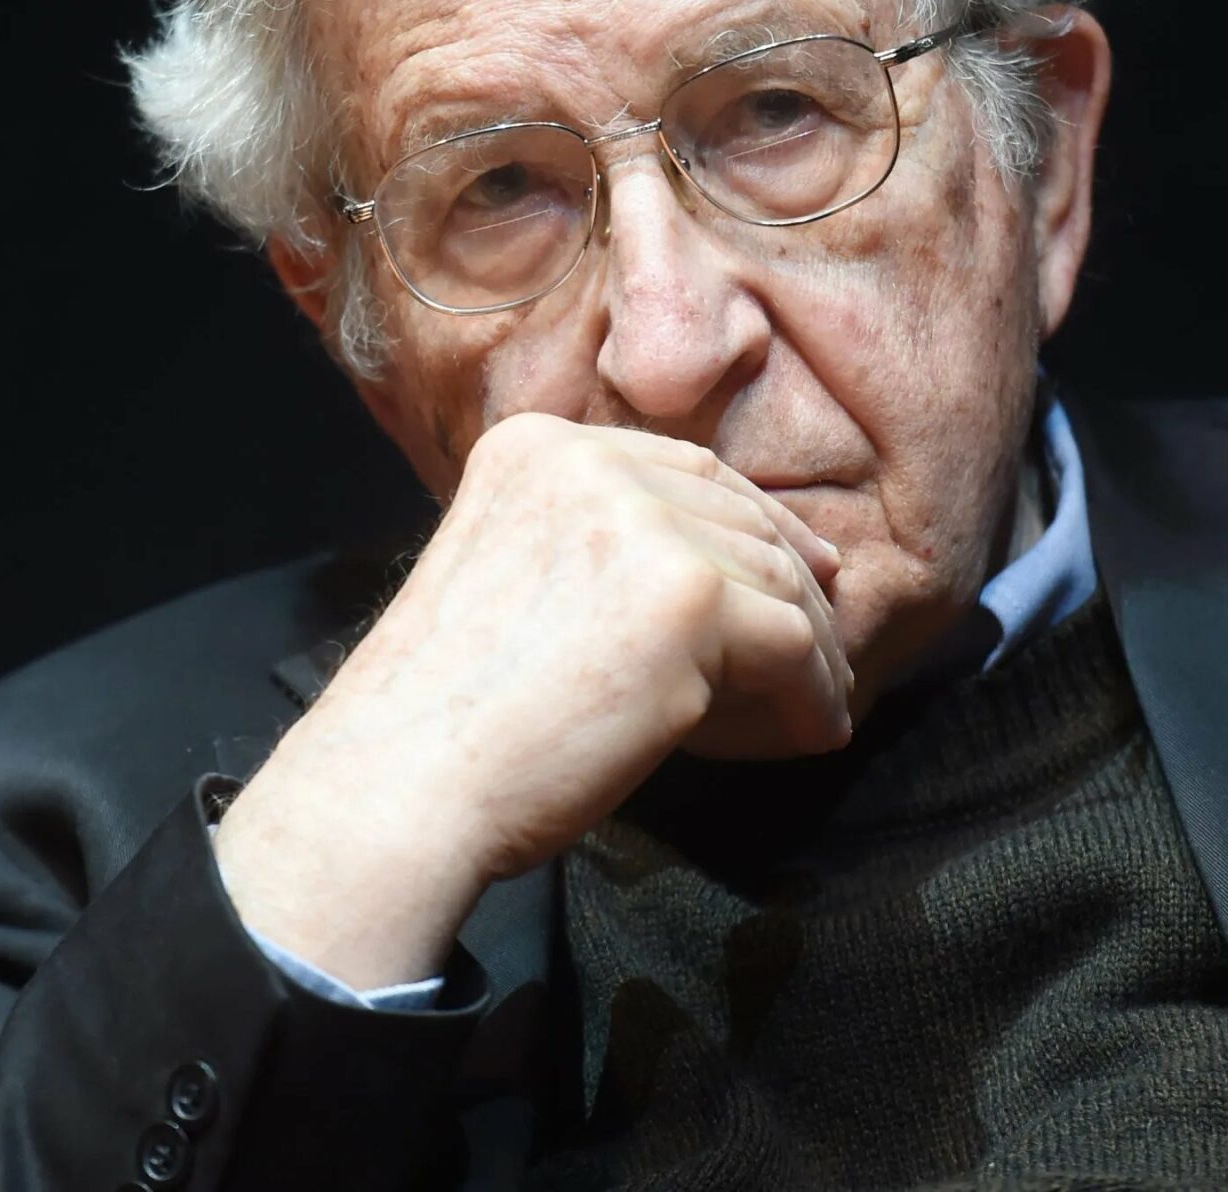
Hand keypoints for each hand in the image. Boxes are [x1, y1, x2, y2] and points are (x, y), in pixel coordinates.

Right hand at [215, 413, 848, 987]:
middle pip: (739, 515)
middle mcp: (590, 463)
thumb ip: (596, 547)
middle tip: (825, 646)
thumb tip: (729, 567)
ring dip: (810, 651)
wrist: (402, 781)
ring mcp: (643, 524)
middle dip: (792, 583)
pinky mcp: (689, 597)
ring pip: (776, 579)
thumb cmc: (447, 715)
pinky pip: (792, 644)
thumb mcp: (510, 574)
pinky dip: (813, 694)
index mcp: (538, 446)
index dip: (755, 518)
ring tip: (820, 703)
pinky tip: (813, 733)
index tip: (799, 563)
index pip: (684, 467)